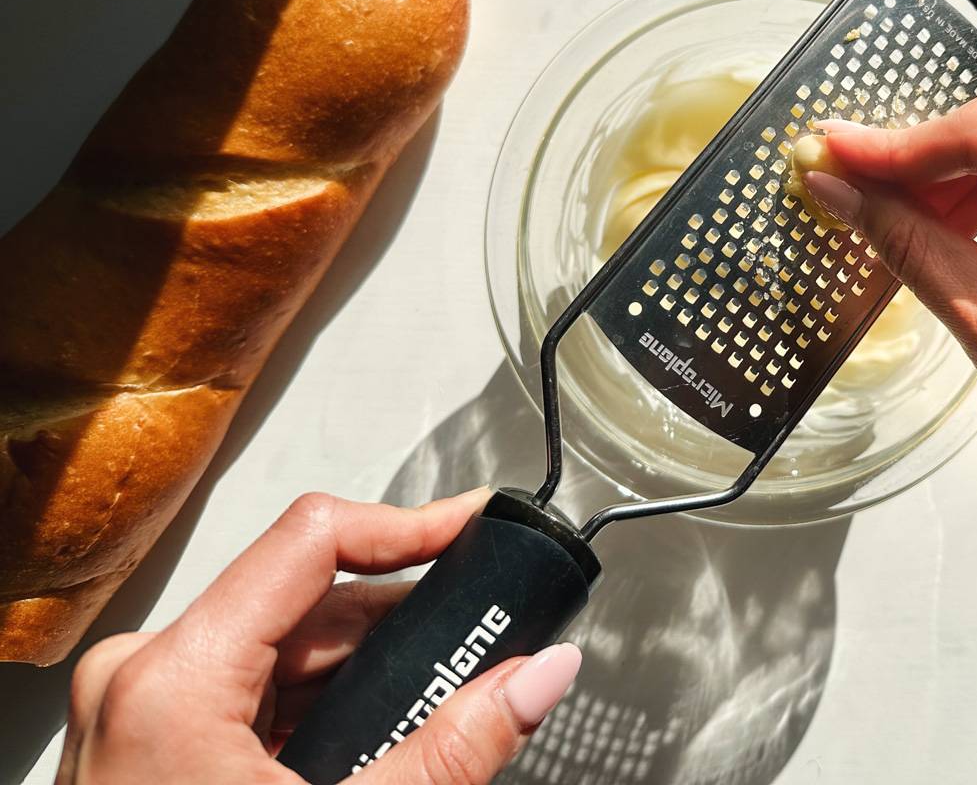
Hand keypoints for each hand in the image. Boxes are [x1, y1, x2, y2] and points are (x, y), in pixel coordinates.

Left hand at [58, 490, 580, 784]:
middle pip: (305, 600)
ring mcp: (138, 708)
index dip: (408, 525)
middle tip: (482, 639)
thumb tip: (540, 675)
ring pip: (283, 645)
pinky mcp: (148, 738)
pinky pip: (252, 687)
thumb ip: (455, 748)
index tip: (475, 526)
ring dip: (366, 670)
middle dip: (403, 625)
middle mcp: (142, 676)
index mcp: (172, 681)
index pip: (313, 539)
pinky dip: (321, 705)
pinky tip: (371, 743)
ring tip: (437, 704)